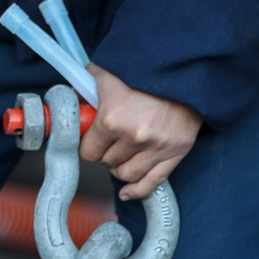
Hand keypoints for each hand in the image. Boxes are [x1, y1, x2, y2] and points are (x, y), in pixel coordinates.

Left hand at [81, 64, 201, 199]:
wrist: (185, 66)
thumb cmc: (145, 68)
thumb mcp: (108, 72)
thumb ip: (86, 86)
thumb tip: (73, 99)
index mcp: (112, 119)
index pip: (89, 152)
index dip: (89, 146)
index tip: (92, 140)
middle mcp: (134, 138)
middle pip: (108, 162)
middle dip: (106, 153)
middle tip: (110, 142)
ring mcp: (157, 147)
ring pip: (127, 175)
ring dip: (121, 168)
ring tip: (122, 156)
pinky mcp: (177, 151)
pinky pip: (153, 182)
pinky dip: (138, 191)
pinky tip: (127, 192)